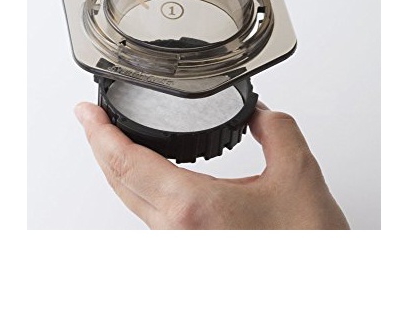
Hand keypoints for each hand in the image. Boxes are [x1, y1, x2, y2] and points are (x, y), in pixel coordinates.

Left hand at [74, 101, 349, 229]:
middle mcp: (177, 234)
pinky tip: (150, 176)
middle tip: (93, 120)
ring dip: (119, 169)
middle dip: (101, 147)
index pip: (126, 162)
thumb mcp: (298, 175)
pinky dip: (141, 189)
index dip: (99, 133)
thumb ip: (276, 130)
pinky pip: (151, 218)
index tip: (85, 113)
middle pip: (118, 183)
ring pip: (132, 204)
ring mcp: (181, 249)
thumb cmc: (306, 247)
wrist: (319, 293)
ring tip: (117, 141)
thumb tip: (260, 113)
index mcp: (193, 208)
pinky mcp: (192, 256)